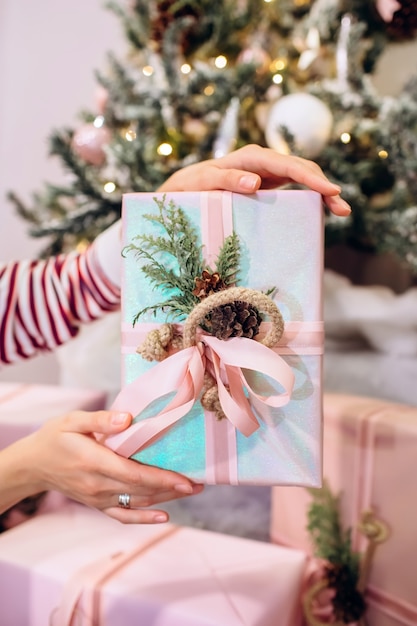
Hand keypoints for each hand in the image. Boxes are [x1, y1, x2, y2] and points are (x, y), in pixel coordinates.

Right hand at [2, 410, 202, 523]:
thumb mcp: (72, 420)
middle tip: (200, 481)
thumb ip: (100, 419)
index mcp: (94, 462)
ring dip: (166, 498)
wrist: (33, 465)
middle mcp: (99, 485)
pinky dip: (144, 518)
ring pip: (138, 502)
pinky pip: (123, 515)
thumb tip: (128, 418)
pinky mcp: (98, 504)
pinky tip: (164, 516)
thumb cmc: (54, 437)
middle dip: (173, 488)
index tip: (186, 479)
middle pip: (142, 490)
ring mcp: (98, 498)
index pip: (134, 474)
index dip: (162, 479)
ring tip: (192, 490)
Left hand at [158, 144, 350, 216]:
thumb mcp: (203, 183)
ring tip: (341, 211)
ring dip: (323, 192)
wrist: (183, 188)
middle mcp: (262, 161)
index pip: (286, 164)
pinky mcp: (268, 184)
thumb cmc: (190, 186)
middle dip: (324, 186)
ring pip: (302, 176)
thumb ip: (225, 180)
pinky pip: (295, 186)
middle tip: (343, 209)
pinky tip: (323, 209)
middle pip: (301, 168)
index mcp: (249, 158)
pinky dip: (311, 196)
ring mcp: (266, 172)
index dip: (310, 177)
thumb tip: (255, 182)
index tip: (329, 189)